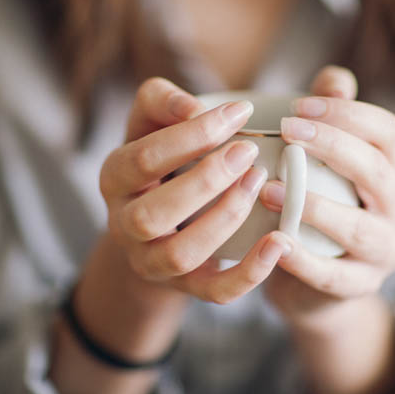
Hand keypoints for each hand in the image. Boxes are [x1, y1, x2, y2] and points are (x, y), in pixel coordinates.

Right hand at [52, 77, 288, 393]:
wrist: (159, 218)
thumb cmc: (163, 157)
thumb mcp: (152, 121)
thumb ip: (162, 101)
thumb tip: (193, 107)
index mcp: (114, 178)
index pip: (144, 158)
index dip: (193, 135)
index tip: (240, 112)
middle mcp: (124, 225)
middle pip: (153, 215)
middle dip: (205, 181)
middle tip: (249, 151)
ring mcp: (152, 261)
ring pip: (181, 254)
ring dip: (224, 218)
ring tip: (259, 182)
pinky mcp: (187, 287)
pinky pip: (216, 292)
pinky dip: (249, 273)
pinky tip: (280, 242)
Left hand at [260, 66, 394, 327]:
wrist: (316, 282)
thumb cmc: (319, 205)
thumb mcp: (325, 162)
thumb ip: (331, 120)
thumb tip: (334, 80)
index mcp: (393, 170)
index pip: (387, 132)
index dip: (346, 115)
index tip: (297, 108)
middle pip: (379, 171)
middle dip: (333, 146)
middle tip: (285, 131)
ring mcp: (385, 251)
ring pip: (361, 228)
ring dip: (315, 207)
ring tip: (268, 190)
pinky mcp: (360, 287)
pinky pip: (334, 275)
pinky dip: (304, 260)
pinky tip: (275, 242)